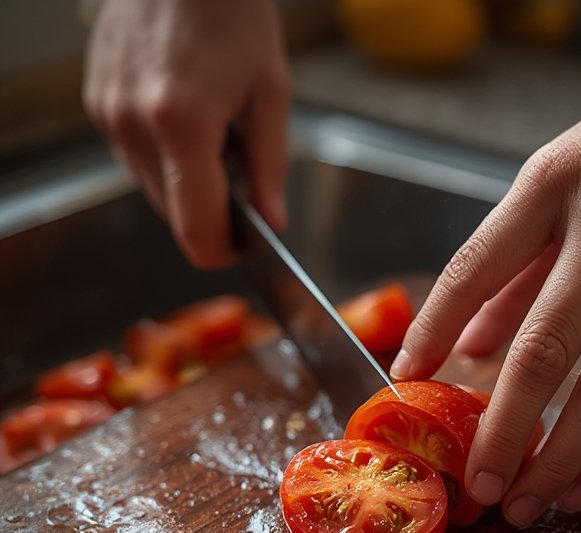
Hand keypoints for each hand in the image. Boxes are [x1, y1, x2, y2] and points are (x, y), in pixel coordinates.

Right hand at [84, 0, 290, 267]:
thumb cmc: (231, 11)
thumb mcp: (271, 90)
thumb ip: (270, 166)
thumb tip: (272, 222)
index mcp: (183, 124)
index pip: (195, 231)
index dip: (221, 251)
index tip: (242, 246)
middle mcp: (135, 124)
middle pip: (173, 217)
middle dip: (208, 212)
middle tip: (238, 178)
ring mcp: (110, 114)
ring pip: (152, 191)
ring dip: (185, 183)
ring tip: (212, 135)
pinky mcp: (98, 103)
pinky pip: (134, 159)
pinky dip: (162, 156)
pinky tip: (183, 118)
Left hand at [392, 0, 580, 525]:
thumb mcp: (550, 180)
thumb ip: (503, 268)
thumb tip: (462, 354)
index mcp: (555, 187)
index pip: (474, 269)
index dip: (432, 331)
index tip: (404, 387)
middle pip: (547, 352)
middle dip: (506, 434)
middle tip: (480, 490)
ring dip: (565, 460)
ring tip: (530, 503)